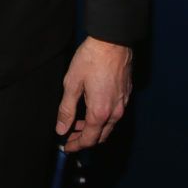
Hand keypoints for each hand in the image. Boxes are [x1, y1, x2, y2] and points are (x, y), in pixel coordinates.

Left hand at [56, 36, 131, 152]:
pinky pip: (115, 114)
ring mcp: (123, 103)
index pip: (89, 139)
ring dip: (94, 129)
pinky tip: (93, 109)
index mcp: (100, 112)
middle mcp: (115, 112)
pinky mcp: (126, 94)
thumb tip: (61, 129)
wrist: (113, 41)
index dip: (76, 145)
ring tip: (78, 122)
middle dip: (85, 139)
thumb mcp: (72, 83)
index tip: (66, 147)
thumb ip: (66, 109)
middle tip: (70, 137)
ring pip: (109, 126)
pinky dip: (103, 118)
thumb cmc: (91, 59)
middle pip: (101, 136)